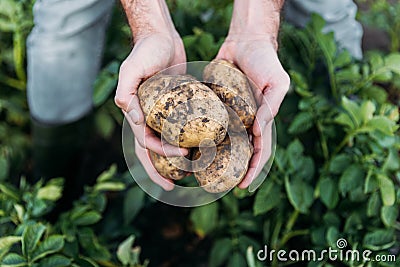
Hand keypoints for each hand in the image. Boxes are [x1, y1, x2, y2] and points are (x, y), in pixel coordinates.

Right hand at [115, 33, 186, 189]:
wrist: (162, 38)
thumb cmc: (146, 51)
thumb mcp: (131, 69)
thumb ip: (126, 93)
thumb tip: (134, 120)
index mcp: (136, 114)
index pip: (146, 144)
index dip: (159, 159)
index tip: (179, 164)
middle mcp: (148, 117)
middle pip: (153, 151)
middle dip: (162, 169)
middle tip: (177, 185)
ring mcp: (162, 113)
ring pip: (167, 142)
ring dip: (175, 159)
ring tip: (190, 172)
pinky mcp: (176, 106)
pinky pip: (180, 127)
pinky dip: (187, 139)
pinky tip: (199, 146)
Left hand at [216, 37, 289, 188]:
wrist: (246, 40)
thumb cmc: (266, 60)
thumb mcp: (277, 83)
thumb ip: (271, 107)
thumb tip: (259, 132)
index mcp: (263, 119)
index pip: (260, 150)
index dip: (254, 169)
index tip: (243, 185)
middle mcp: (246, 119)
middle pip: (240, 150)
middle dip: (233, 169)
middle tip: (221, 185)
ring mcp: (231, 112)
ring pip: (223, 139)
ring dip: (217, 157)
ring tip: (203, 171)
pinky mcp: (216, 103)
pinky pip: (209, 121)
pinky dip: (204, 134)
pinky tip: (192, 144)